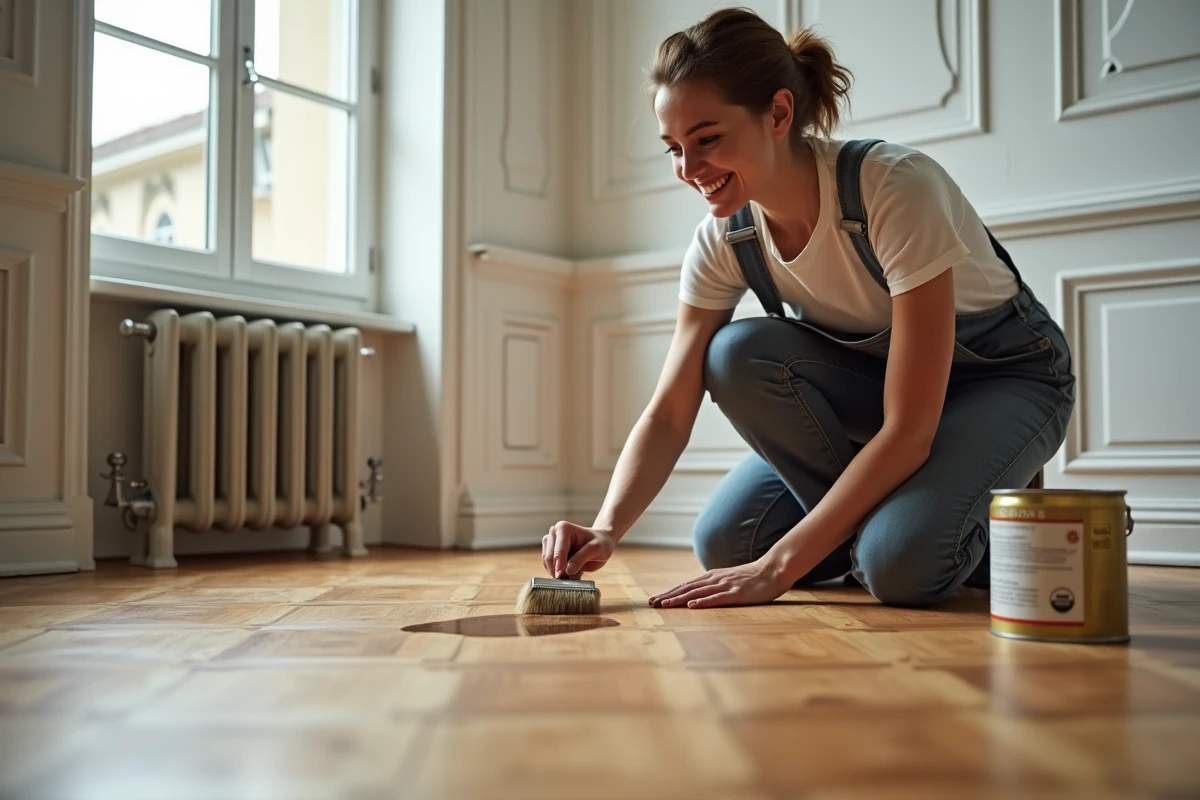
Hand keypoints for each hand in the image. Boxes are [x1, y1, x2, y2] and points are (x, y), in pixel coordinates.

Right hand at [542, 521, 615, 577]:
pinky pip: (548, 565)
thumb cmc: (600, 543)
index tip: (564, 578)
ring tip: (571, 575)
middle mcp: (554, 532)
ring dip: (556, 572)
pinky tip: (568, 572)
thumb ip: (582, 558)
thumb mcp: (596, 549)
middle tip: (569, 580)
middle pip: (549, 557)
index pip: (558, 551)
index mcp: (564, 528)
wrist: (601, 542)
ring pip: (547, 562)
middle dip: (558, 570)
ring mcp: (550, 541)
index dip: (560, 566)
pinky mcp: (549, 550)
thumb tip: (568, 570)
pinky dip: (556, 571)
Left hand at [648, 558, 790, 608]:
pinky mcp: (736, 593)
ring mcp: (725, 585)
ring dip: (679, 599)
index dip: (670, 592)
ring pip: (697, 592)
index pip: (686, 585)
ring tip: (664, 605)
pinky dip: (702, 602)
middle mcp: (715, 579)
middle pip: (686, 588)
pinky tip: (691, 606)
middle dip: (668, 596)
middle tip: (651, 604)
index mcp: (712, 576)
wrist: (773, 569)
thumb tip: (702, 593)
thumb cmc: (754, 577)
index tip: (656, 599)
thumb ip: (716, 585)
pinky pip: (716, 598)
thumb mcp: (730, 579)